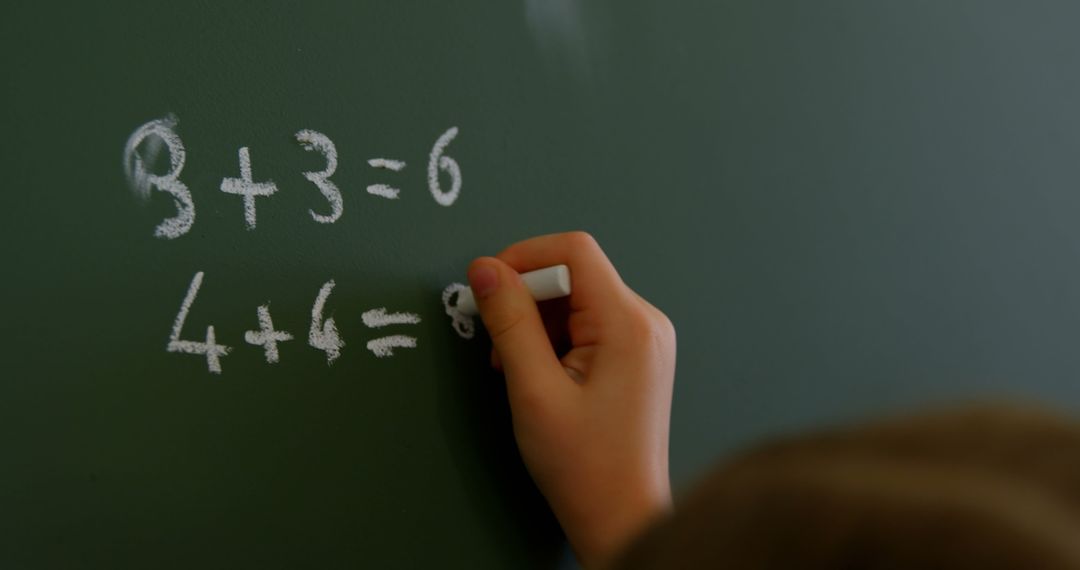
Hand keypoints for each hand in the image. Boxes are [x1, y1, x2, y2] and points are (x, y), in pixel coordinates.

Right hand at [467, 232, 675, 568]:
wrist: (621, 516)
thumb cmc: (584, 465)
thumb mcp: (533, 389)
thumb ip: (508, 322)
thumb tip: (484, 269)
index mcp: (628, 323)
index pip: (574, 250)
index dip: (523, 257)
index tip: (488, 287)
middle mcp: (646, 322)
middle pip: (575, 274)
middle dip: (527, 299)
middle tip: (498, 344)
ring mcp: (646, 339)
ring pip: (578, 299)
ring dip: (538, 322)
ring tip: (518, 370)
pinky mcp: (638, 356)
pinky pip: (590, 323)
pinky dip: (556, 338)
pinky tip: (539, 373)